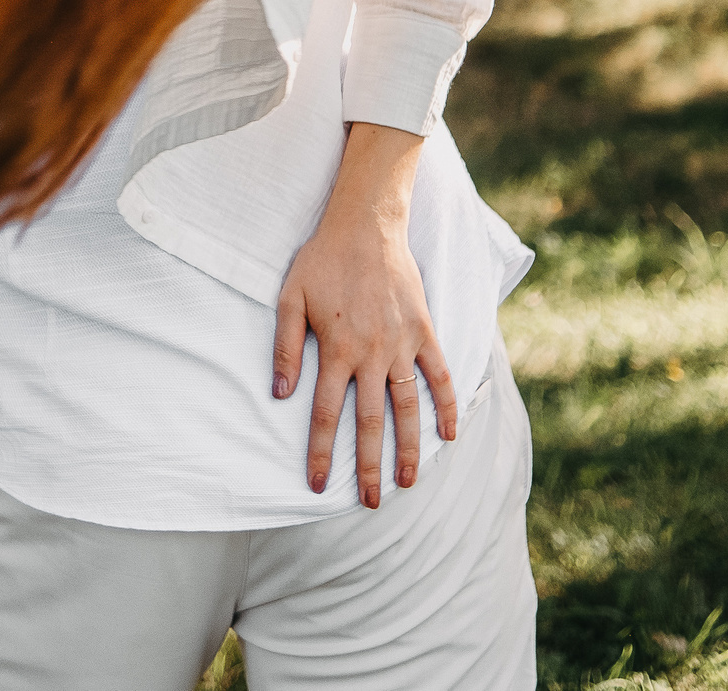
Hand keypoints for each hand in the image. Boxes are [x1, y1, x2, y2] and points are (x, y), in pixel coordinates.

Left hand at [271, 123, 456, 508]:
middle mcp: (372, 354)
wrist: (365, 225)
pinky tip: (448, 434)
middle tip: (369, 502)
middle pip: (371, 422)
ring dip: (408, 447)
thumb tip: (279, 394)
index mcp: (337, 351)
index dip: (321, 453)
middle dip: (368, 466)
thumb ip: (284, 348)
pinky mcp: (423, 331)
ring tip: (407, 481)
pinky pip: (439, 374)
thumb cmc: (321, 261)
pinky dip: (446, 405)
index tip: (318, 485)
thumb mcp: (289, 299)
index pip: (327, 415)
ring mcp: (402, 344)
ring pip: (407, 407)